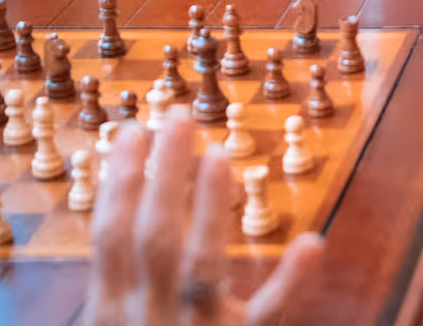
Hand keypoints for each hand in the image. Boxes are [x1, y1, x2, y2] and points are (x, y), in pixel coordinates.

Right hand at [88, 113, 323, 325]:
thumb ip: (119, 285)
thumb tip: (125, 208)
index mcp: (111, 312)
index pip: (112, 237)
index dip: (120, 182)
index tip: (133, 129)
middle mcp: (150, 317)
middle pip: (155, 237)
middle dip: (164, 174)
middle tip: (180, 116)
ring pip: (201, 266)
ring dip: (210, 208)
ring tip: (221, 154)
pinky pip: (267, 314)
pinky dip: (290, 280)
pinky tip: (312, 242)